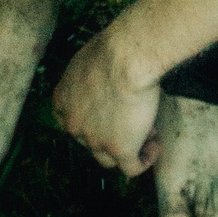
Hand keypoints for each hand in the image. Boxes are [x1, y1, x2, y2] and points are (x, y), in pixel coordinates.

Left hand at [52, 27, 161, 177]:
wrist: (126, 57)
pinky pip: (132, 168)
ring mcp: (95, 141)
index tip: (107, 114)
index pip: (68, 123)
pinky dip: (144, 160)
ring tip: (148, 132)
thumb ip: (88, 79)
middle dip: (111, 132)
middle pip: (90, 141)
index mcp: (62, 101)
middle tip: (133, 118)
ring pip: (108, 158)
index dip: (89, 122)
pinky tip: (154, 147)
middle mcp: (73, 125)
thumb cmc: (113, 48)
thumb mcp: (88, 60)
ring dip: (127, 147)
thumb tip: (103, 80)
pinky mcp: (119, 150)